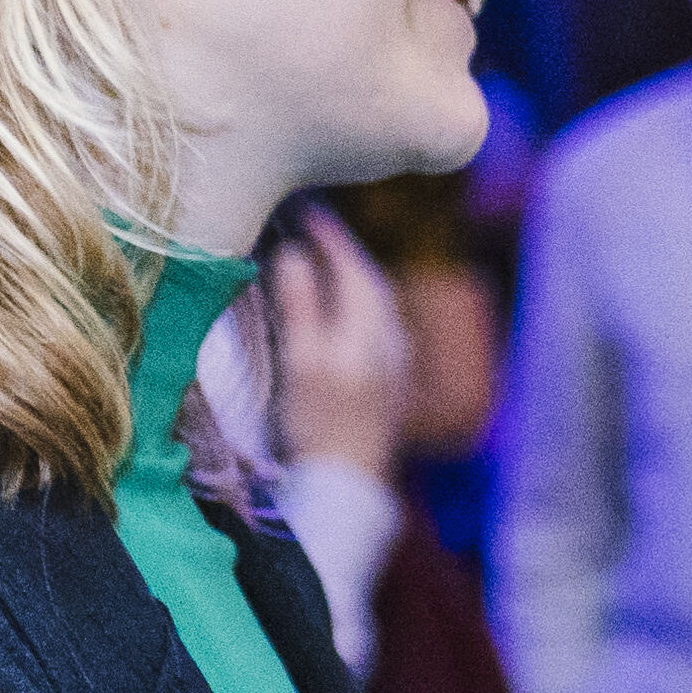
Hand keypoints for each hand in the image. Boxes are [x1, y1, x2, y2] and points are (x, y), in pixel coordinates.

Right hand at [263, 210, 416, 482]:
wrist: (348, 482)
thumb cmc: (318, 422)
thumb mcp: (302, 360)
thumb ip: (301, 304)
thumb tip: (296, 254)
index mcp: (370, 327)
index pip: (353, 266)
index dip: (330, 236)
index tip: (307, 210)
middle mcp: (391, 339)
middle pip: (369, 282)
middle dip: (342, 253)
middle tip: (313, 228)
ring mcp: (396, 362)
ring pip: (375, 304)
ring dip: (350, 278)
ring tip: (323, 262)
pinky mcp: (391, 382)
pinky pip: (376, 325)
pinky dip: (355, 306)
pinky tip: (340, 312)